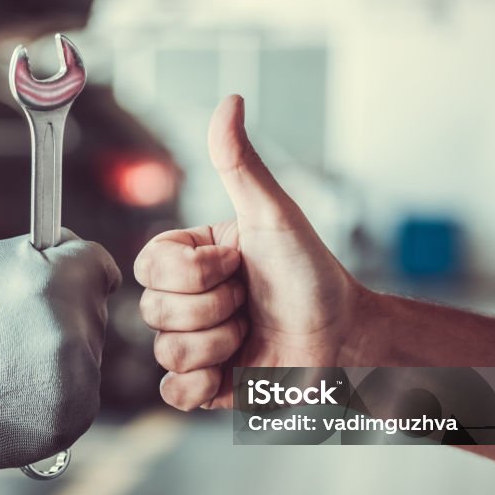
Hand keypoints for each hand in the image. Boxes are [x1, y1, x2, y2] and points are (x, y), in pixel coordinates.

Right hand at [0, 230, 120, 469]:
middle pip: (96, 312)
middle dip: (67, 315)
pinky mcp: (72, 417)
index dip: (82, 273)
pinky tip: (20, 392)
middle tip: (17, 332)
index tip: (66, 284)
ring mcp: (75, 379)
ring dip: (64, 356)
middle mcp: (71, 331)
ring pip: (90, 355)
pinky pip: (82, 393)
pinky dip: (59, 393)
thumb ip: (48, 254)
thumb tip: (87, 256)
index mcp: (55, 282)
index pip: (101, 266)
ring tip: (13, 364)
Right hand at [134, 95, 361, 409]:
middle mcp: (187, 300)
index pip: (149, 265)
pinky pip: (172, 392)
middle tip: (249, 302)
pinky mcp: (205, 385)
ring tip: (251, 334)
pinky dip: (204, 385)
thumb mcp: (274, 215)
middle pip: (154, 311)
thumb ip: (240, 164)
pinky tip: (234, 372)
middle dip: (214, 310)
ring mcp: (194, 344)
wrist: (345, 340)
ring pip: (166, 352)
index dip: (194, 273)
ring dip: (220, 345)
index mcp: (192, 259)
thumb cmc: (314, 275)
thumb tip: (229, 102)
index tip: (237, 265)